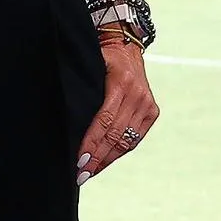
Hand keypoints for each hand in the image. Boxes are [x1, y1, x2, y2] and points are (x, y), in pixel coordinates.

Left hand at [78, 33, 157, 179]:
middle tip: (81, 174)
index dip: (91, 142)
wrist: (126, 46)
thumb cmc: (102, 57)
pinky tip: (105, 161)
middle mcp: (137, 94)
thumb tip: (68, 123)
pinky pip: (135, 138)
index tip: (79, 160)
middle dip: (97, 157)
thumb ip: (84, 92)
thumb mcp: (91, 67)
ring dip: (107, 159)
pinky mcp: (152, 111)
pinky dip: (119, 152)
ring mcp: (147, 104)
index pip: (104, 120)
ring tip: (90, 172)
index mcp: (121, 82)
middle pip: (114, 135)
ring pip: (126, 140)